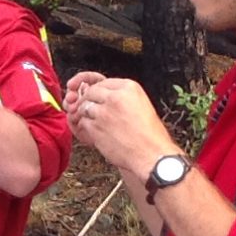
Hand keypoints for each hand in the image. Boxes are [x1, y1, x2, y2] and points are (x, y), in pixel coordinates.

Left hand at [64, 71, 178, 179]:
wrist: (151, 154)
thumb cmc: (150, 135)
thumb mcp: (142, 105)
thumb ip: (124, 98)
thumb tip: (106, 97)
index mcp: (130, 88)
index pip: (104, 82)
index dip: (98, 91)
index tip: (97, 97)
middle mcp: (115, 97)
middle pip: (91, 92)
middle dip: (89, 100)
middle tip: (90, 110)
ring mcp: (104, 112)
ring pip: (84, 107)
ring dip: (86, 114)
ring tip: (96, 123)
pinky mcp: (96, 127)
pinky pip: (83, 122)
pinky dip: (86, 127)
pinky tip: (95, 133)